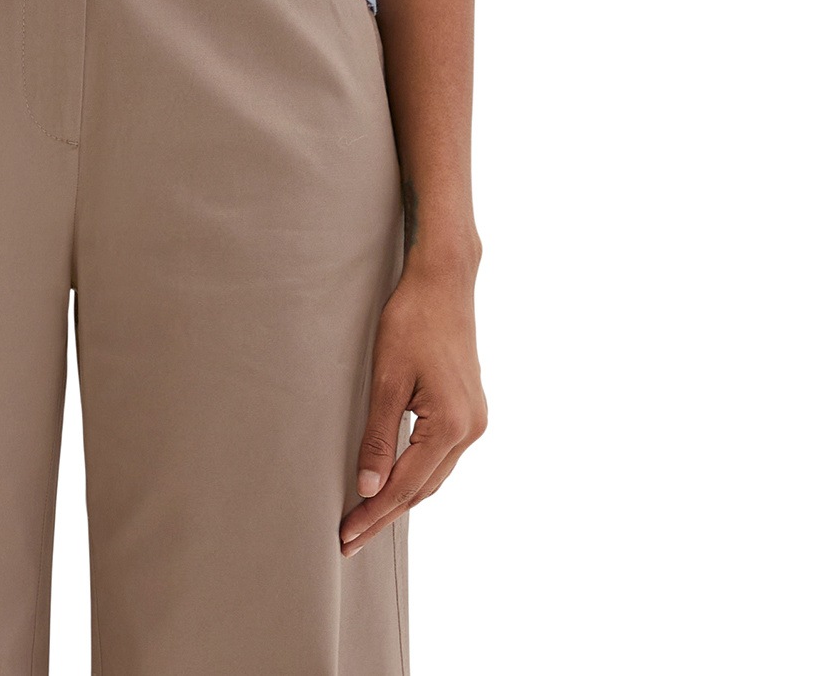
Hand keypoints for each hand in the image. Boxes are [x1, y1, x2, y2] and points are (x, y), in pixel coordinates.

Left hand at [340, 258, 485, 554]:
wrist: (444, 281)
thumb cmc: (411, 320)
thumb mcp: (387, 377)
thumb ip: (379, 436)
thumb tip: (369, 489)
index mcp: (451, 425)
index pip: (404, 486)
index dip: (373, 514)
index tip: (345, 537)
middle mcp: (471, 430)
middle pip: (422, 488)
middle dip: (384, 514)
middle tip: (349, 539)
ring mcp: (475, 421)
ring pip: (434, 476)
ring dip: (401, 497)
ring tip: (366, 518)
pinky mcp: (470, 410)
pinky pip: (441, 457)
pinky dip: (416, 474)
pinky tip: (395, 481)